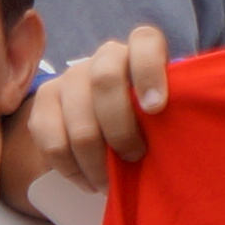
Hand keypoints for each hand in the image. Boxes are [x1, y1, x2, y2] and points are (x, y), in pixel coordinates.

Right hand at [23, 28, 169, 195]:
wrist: (110, 128)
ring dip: (96, 161)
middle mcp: (105, 56)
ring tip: (109, 183)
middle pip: (104, 81)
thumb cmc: (152, 123)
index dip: (149, 71)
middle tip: (133, 158)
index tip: (155, 108)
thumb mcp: (170, 114)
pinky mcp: (45, 99)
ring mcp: (72, 75)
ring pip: (79, 122)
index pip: (145, 41)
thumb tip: (180, 143)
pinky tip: (87, 180)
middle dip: (121, 129)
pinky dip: (71, 168)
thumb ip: (173, 115)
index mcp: (141, 50)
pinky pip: (52, 140)